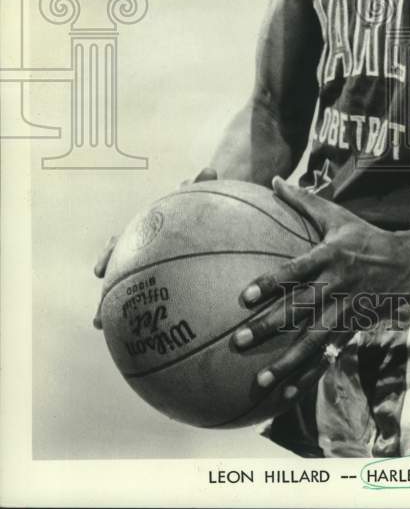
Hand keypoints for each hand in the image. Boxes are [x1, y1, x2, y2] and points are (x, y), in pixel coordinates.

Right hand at [93, 167, 217, 327]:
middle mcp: (141, 254)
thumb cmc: (203, 208)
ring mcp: (152, 271)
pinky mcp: (167, 285)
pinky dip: (148, 319)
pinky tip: (148, 339)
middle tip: (98, 317)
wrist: (211, 218)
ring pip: (129, 293)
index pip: (120, 243)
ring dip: (117, 313)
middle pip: (118, 275)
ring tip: (107, 330)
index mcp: (145, 234)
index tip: (98, 271)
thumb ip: (202, 188)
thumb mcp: (202, 198)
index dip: (109, 256)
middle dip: (106, 298)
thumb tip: (209, 169)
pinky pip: (155, 304)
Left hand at [231, 177, 409, 401]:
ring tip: (260, 379)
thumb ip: (303, 200)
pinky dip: (307, 376)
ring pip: (313, 340)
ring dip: (287, 362)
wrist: (408, 264)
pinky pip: (327, 355)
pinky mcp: (351, 329)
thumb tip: (274, 179)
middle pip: (300, 310)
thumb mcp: (337, 216)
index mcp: (330, 258)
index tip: (244, 296)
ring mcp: (346, 311)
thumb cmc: (365, 236)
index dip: (271, 283)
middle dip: (269, 327)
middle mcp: (337, 286)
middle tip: (238, 340)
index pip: (296, 271)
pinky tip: (285, 396)